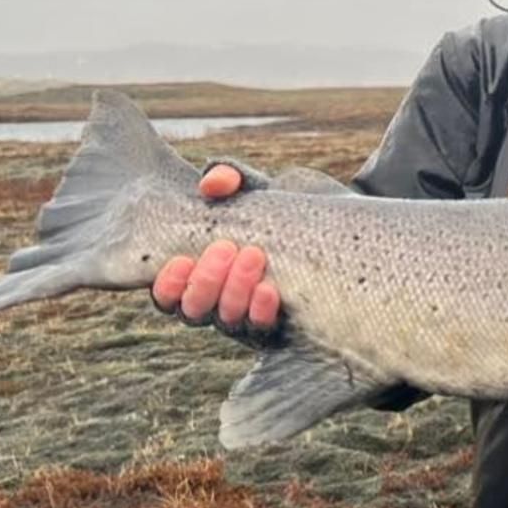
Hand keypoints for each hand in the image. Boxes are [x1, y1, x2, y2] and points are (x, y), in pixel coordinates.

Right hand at [150, 164, 281, 333]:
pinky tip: (271, 288)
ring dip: (234, 290)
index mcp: (201, 274)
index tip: (181, 260)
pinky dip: (262, 310)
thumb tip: (212, 184)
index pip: (169, 294)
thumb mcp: (256, 187)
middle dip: (204, 282)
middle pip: (193, 311)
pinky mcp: (282, 328)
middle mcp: (219, 302)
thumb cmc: (285, 208)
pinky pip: (263, 330)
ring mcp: (249, 319)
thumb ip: (229, 178)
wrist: (341, 224)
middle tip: (225, 248)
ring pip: (227, 320)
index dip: (167, 285)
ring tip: (253, 255)